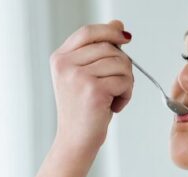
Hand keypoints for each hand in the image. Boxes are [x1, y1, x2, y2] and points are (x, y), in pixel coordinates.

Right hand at [49, 19, 133, 151]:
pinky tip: (114, 106)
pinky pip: (124, 81)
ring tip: (114, 98)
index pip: (88, 32)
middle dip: (122, 65)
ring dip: (126, 82)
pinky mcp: (93, 90)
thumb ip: (99, 50)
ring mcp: (78, 77)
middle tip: (118, 85)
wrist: (76, 140)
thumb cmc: (83, 110)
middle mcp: (65, 65)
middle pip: (109, 48)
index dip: (109, 32)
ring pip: (120, 64)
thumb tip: (118, 25)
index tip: (125, 38)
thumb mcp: (87, 76)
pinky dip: (126, 95)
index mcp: (60, 58)